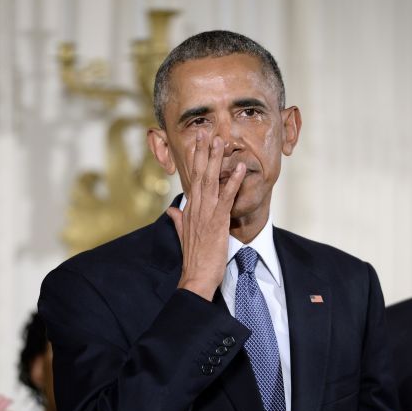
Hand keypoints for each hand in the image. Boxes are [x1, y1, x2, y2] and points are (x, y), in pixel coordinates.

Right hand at [167, 132, 245, 300]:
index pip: (192, 180)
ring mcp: (206, 213)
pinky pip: (226, 197)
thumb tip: (172, 210)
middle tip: (207, 133)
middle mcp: (195, 208)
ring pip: (210, 181)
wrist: (195, 277)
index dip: (195, 161)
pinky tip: (239, 168)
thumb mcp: (183, 236)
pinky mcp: (217, 221)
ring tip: (221, 141)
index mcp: (189, 210)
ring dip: (216, 160)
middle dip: (203, 152)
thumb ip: (178, 220)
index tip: (197, 144)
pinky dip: (232, 182)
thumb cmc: (194, 259)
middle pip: (199, 174)